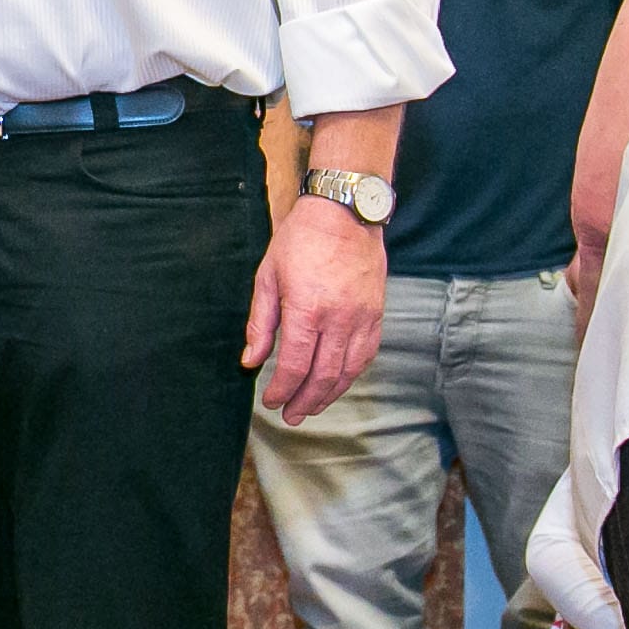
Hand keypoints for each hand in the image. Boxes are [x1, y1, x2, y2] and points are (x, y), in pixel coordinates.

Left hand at [244, 193, 385, 420]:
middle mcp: (339, 319)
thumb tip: (250, 360)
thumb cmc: (300, 240)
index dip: (282, 390)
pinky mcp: (377, 313)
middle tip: (291, 416)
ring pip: (349, 370)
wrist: (345, 212)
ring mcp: (363, 317)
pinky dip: (351, 374)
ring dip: (329, 394)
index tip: (271, 401)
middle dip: (305, 401)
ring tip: (312, 407)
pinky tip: (338, 382)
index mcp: (307, 309)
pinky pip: (367, 354)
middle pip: (323, 375)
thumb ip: (261, 322)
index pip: (295, 365)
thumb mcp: (268, 276)